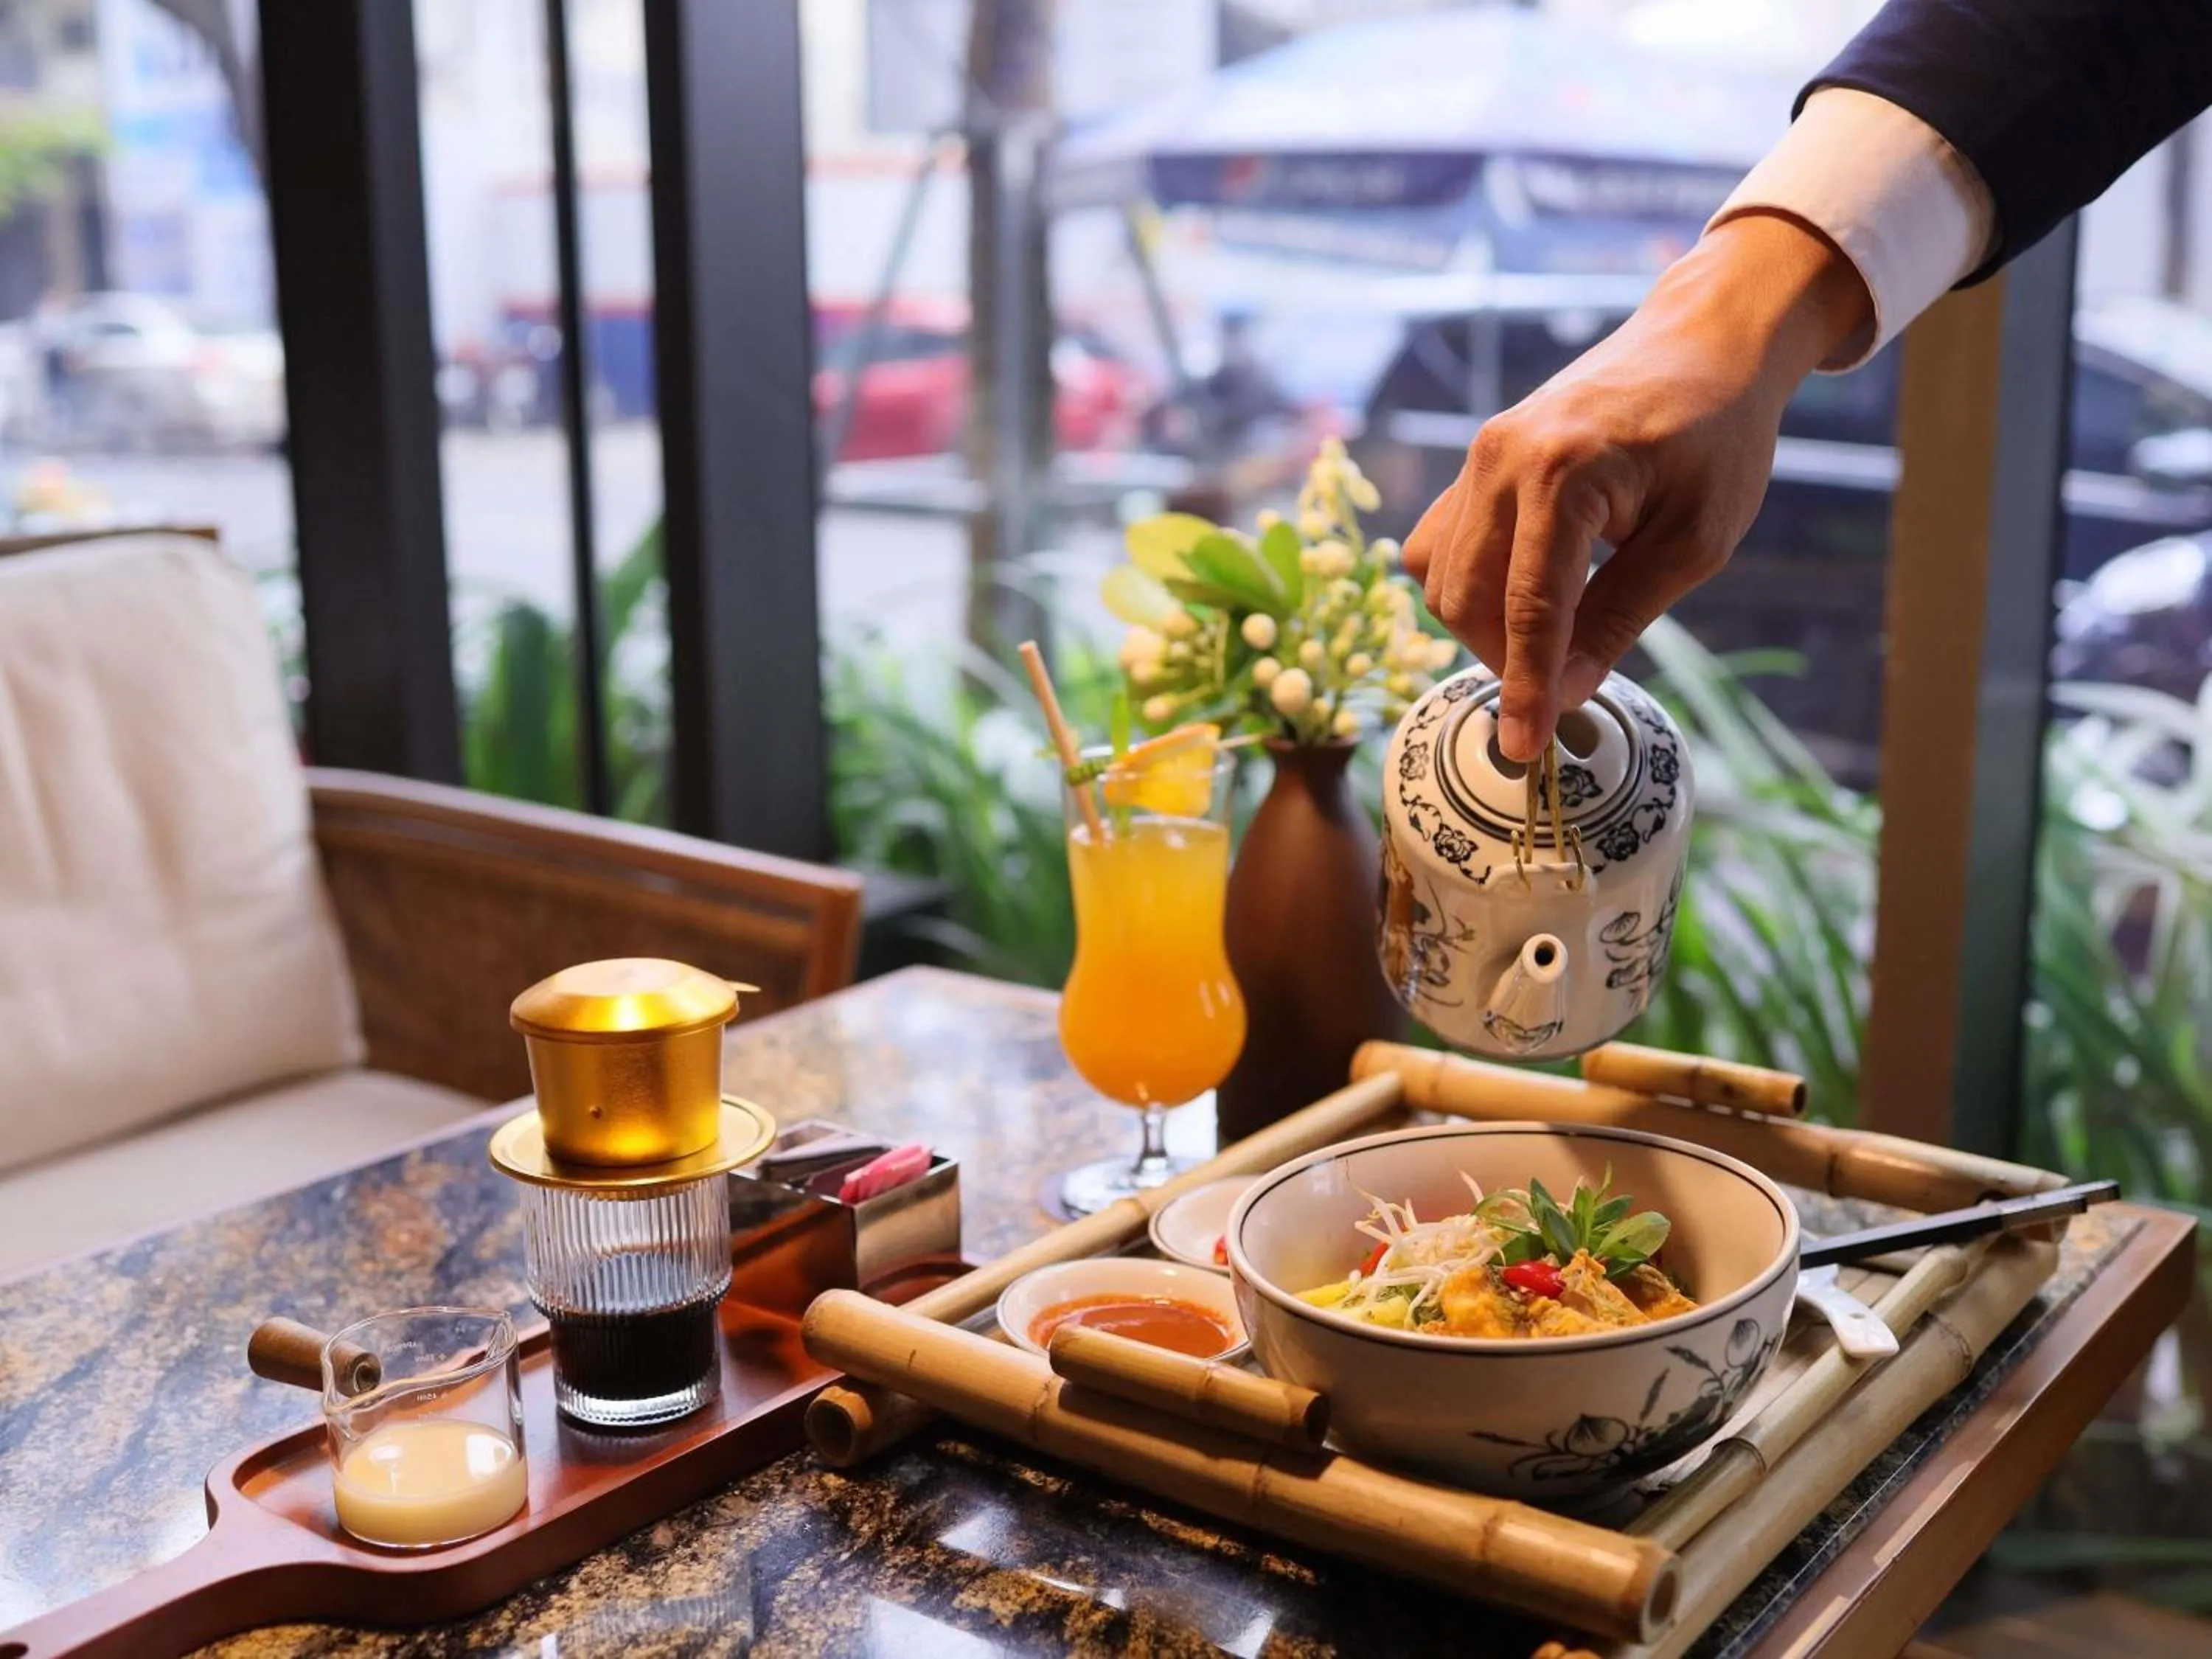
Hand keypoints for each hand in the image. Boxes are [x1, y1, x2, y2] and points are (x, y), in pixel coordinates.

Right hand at [1402, 214, 1872, 760]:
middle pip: (1468, 599)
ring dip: (1484, 628)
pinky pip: (1437, 545)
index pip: (1529, 608)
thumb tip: (1562, 694)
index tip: (1525, 751)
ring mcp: (1479, 455)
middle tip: (1562, 687)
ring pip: (1442, 578)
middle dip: (1505, 659)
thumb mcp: (1695, 542)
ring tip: (1550, 640)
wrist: (1704, 343)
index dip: (1524, 687)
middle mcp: (1502, 459)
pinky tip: (1519, 595)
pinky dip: (1466, 587)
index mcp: (1565, 472)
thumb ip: (1621, 618)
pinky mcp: (1475, 461)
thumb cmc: (1718, 437)